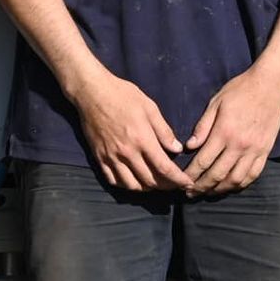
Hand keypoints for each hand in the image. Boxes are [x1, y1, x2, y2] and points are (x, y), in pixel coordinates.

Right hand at [71, 71, 192, 191]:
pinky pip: (113, 180)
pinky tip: (133, 180)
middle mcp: (127, 153)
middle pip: (149, 180)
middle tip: (173, 184)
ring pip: (131, 185)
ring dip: (146, 188)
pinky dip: (126, 185)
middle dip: (165, 186)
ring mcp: (111, 157)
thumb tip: (177, 149)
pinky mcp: (99, 158)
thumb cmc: (123, 95)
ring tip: (154, 183)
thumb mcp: (149, 107)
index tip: (187, 184)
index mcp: (142, 139)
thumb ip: (164, 131)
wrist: (92, 92)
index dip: (178, 179)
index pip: (164, 168)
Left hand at [183, 68, 279, 196]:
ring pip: (235, 179)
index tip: (182, 181)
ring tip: (208, 192)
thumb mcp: (216, 102)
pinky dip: (240, 184)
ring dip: (220, 189)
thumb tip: (189, 146)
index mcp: (224, 132)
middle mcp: (239, 145)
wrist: (270, 85)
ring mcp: (255, 150)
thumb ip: (202, 126)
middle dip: (202, 186)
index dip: (191, 175)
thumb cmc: (240, 90)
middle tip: (191, 193)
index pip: (203, 161)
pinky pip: (253, 174)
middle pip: (217, 174)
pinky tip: (231, 186)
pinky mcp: (266, 151)